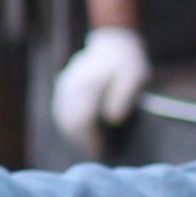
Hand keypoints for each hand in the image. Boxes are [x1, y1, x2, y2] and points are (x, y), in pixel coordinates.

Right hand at [51, 26, 149, 157]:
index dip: (91, 139)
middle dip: (82, 141)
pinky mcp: (62, 88)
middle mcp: (70, 86)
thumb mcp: (134, 75)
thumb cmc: (127, 62)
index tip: (102, 152)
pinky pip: (62, 112)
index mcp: (87, 83)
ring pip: (63, 119)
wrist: (113, 42)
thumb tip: (113, 119)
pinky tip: (83, 133)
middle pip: (69, 122)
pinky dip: (71, 125)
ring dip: (75, 134)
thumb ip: (124, 96)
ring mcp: (63, 86)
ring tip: (92, 147)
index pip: (82, 119)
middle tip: (98, 154)